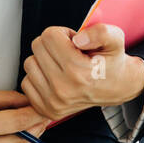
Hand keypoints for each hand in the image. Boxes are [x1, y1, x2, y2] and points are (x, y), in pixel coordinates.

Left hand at [21, 24, 143, 120]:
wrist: (117, 88)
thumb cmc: (112, 62)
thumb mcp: (115, 39)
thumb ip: (101, 32)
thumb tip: (77, 39)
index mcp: (78, 71)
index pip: (49, 36)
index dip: (63, 33)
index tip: (75, 42)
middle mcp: (64, 89)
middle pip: (37, 47)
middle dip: (52, 44)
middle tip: (69, 52)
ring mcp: (53, 102)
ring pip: (29, 64)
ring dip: (43, 60)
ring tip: (62, 64)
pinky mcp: (46, 110)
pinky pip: (26, 82)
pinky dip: (39, 76)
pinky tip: (55, 76)